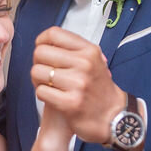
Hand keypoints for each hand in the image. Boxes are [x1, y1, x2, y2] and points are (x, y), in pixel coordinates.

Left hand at [32, 27, 125, 144]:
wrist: (113, 116)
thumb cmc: (99, 89)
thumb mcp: (94, 61)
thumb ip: (74, 50)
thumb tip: (46, 41)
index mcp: (89, 51)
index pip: (54, 34)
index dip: (41, 41)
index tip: (42, 49)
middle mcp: (84, 64)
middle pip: (41, 52)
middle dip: (38, 63)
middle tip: (46, 72)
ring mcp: (77, 83)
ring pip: (37, 72)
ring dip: (38, 80)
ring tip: (49, 85)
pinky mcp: (70, 102)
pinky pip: (41, 91)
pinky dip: (43, 94)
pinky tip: (53, 96)